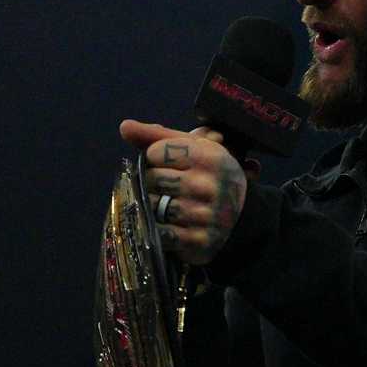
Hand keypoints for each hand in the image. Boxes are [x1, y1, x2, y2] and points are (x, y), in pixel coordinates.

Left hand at [118, 120, 246, 266]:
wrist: (241, 213)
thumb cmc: (207, 174)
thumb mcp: (192, 148)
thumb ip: (158, 136)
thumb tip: (125, 127)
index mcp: (209, 156)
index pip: (157, 152)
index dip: (153, 157)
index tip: (163, 162)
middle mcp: (209, 185)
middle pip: (153, 180)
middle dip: (150, 182)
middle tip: (161, 185)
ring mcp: (204, 215)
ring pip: (154, 206)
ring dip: (151, 205)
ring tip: (163, 203)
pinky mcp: (198, 240)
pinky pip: (160, 233)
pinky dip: (156, 228)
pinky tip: (165, 222)